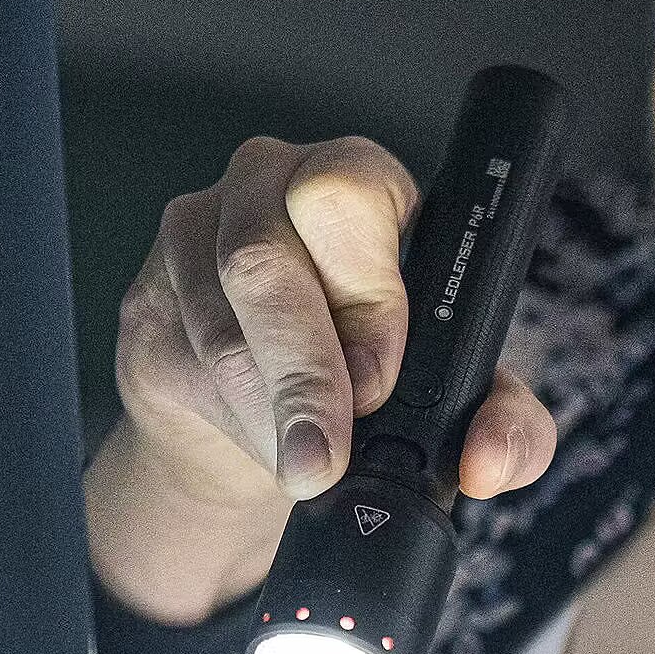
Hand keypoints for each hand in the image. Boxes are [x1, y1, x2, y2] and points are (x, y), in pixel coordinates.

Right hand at [113, 134, 557, 503]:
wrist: (266, 424)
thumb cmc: (369, 389)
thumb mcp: (454, 406)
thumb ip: (506, 429)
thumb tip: (489, 461)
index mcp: (361, 188)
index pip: (348, 192)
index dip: (364, 292)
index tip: (378, 385)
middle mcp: (272, 189)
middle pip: (264, 256)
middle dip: (304, 371)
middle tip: (328, 455)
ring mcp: (197, 235)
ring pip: (219, 324)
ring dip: (268, 413)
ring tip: (306, 464)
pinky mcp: (148, 296)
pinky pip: (180, 358)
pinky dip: (229, 420)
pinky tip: (261, 439)